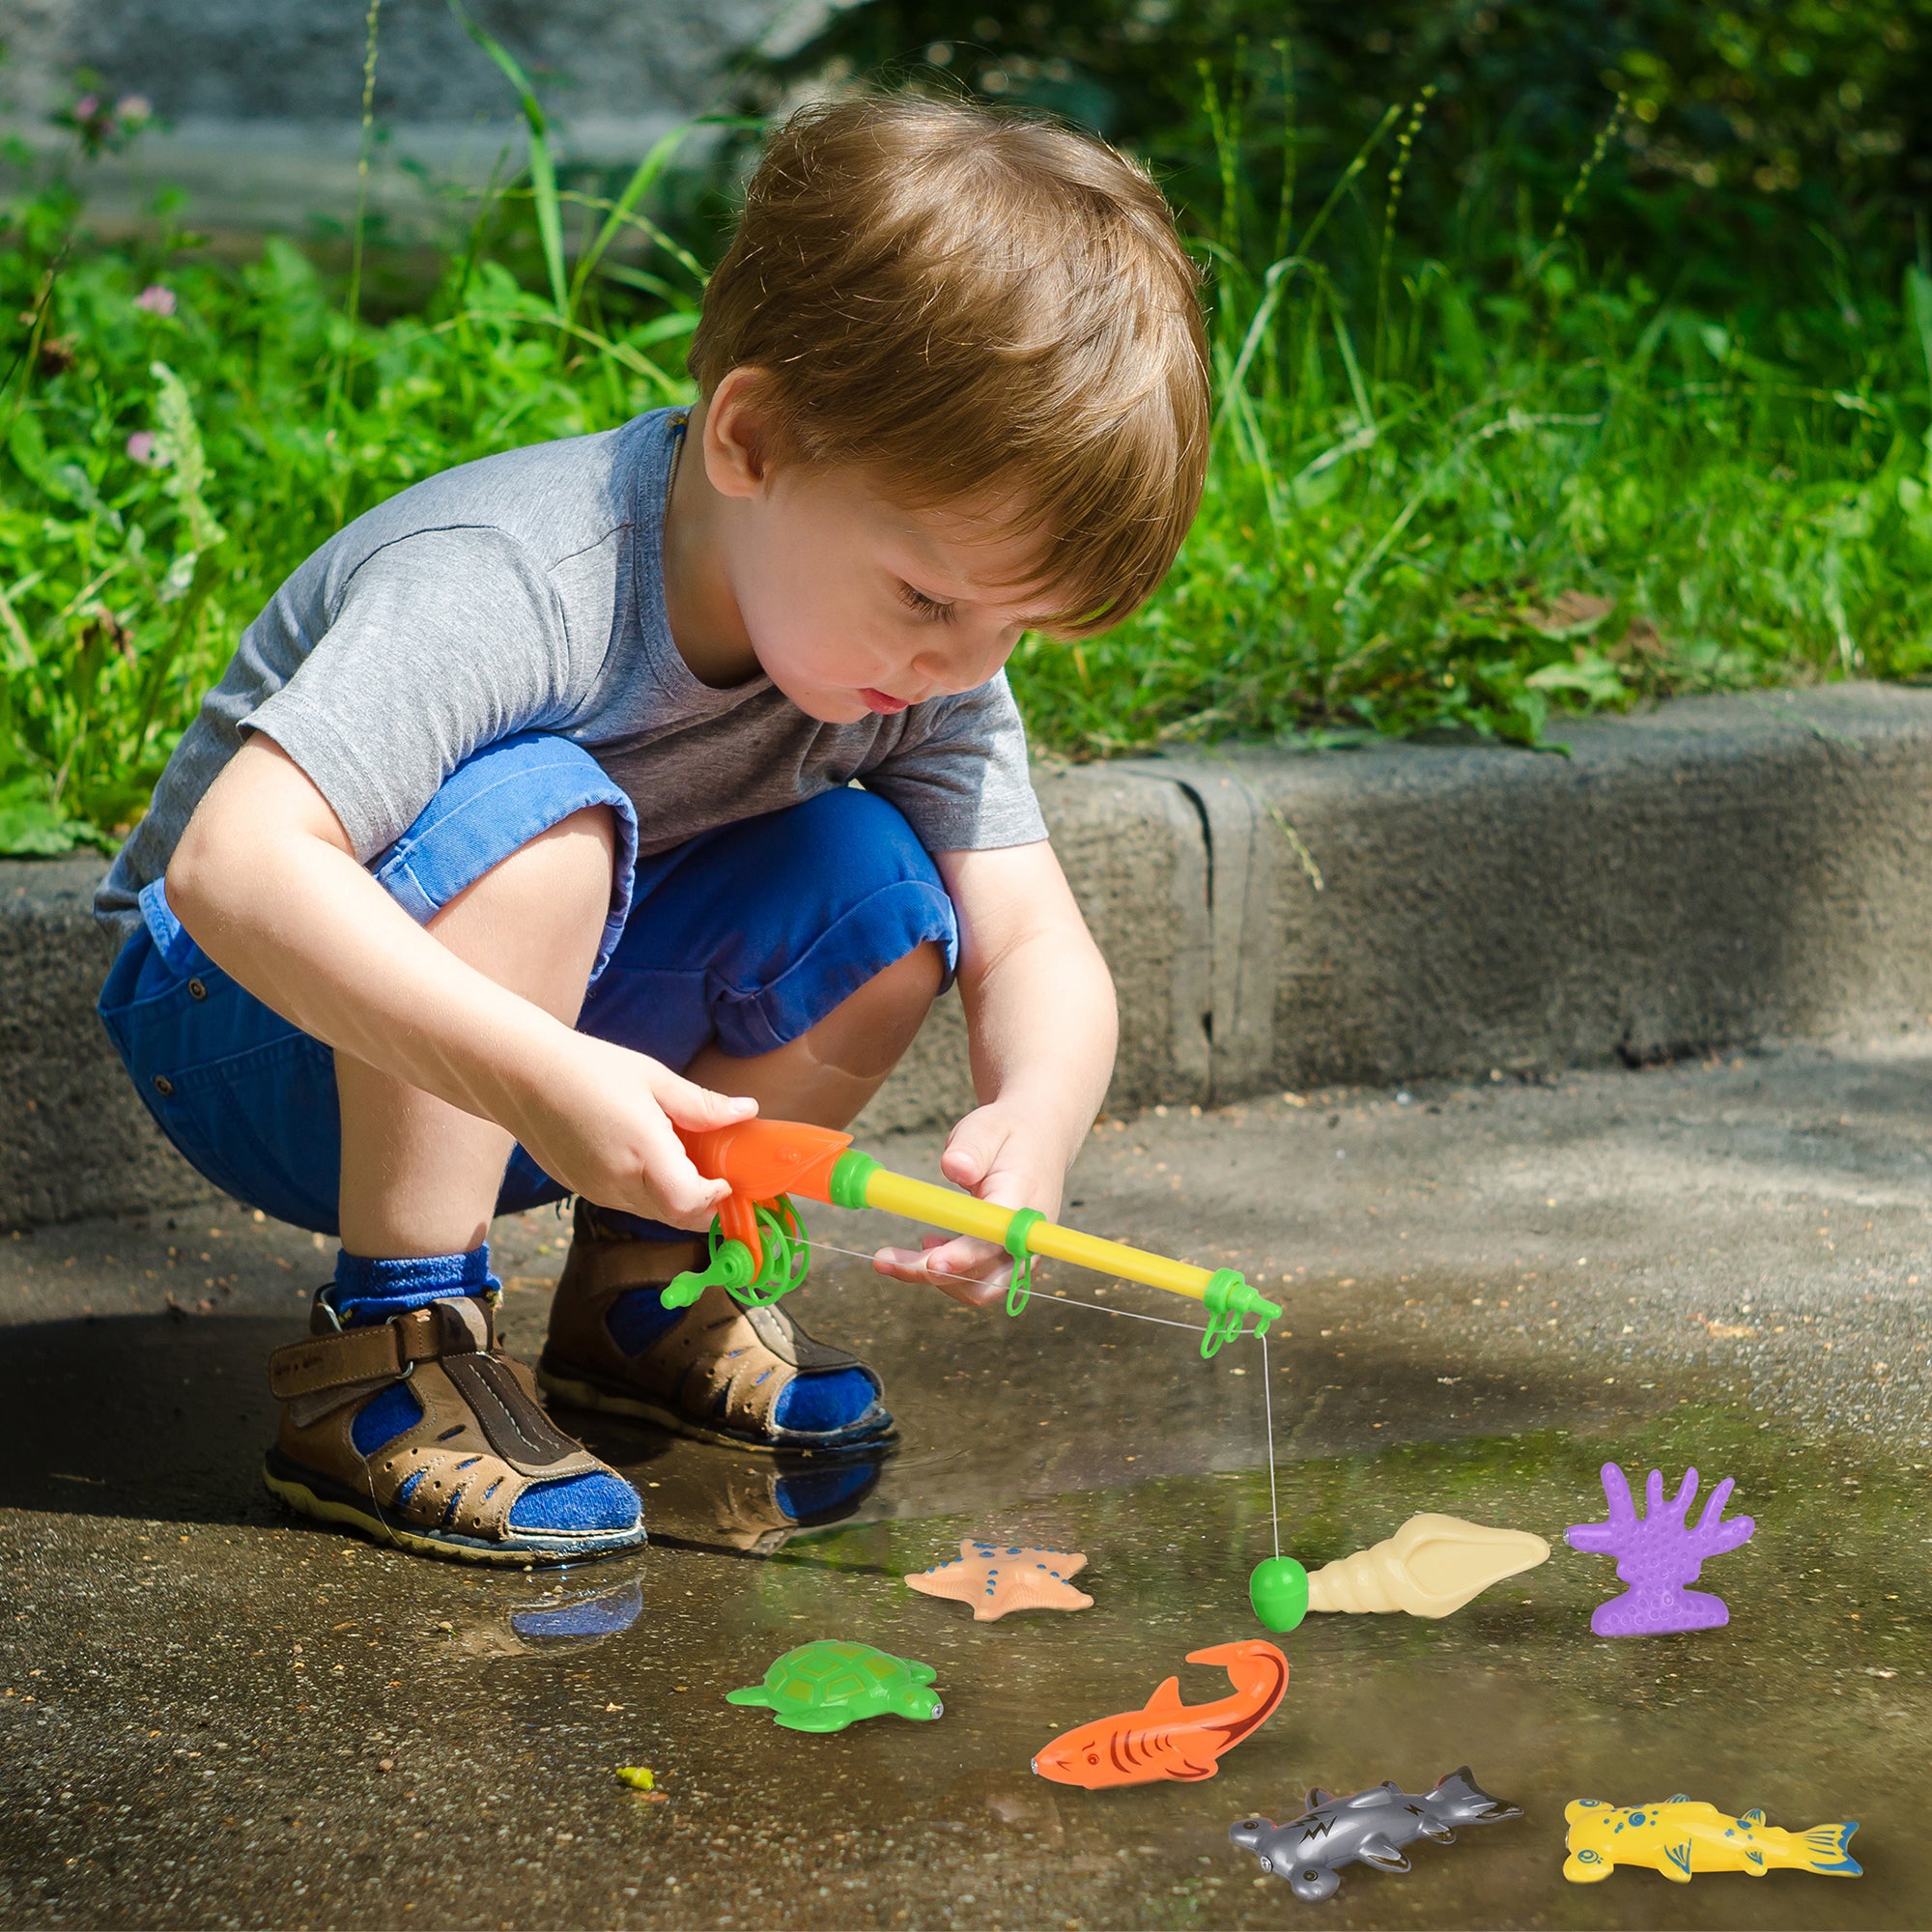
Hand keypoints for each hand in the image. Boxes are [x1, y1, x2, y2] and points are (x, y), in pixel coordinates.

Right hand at [506, 1031, 756, 1228]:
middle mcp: (619, 1181)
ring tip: (685, 1161)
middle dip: (704, 1206)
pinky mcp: (580, 1188)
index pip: (691, 1203)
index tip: (729, 1177)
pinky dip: (647, 1192)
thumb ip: (701, 1104)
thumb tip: (748, 1111)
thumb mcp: (653, 1078)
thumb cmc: (589, 1067)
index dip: (717, 1199)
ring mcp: (596, 1190)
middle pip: (675, 1217)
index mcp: (643, 1151)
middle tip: (719, 1176)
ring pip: (651, 1213)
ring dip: (676, 1200)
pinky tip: (647, 1158)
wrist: (520, 1074)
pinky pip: (626, 1202)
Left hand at [871, 1101, 1072, 1308]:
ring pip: (978, 1288)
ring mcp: (1022, 1254)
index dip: (964, 1255)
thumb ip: (971, 1147)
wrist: (1037, 1139)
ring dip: (935, 1279)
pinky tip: (929, 1248)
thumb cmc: (1008, 1133)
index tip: (931, 1260)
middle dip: (931, 1273)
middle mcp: (1028, 1237)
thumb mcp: (988, 1126)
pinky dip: (948, 1275)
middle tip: (884, 1259)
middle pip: (983, 1275)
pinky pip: (978, 1283)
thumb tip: (954, 1166)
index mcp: (1023, 1201)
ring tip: (904, 1252)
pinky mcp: (1009, 1261)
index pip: (996, 1238)